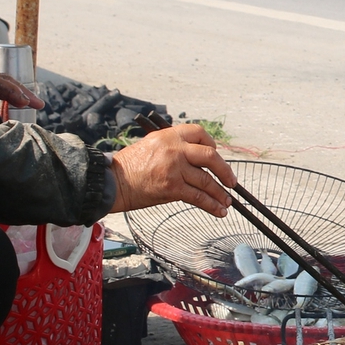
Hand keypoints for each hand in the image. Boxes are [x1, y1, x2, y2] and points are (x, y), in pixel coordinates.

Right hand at [109, 123, 235, 215]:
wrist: (113, 182)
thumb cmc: (130, 166)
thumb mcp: (152, 145)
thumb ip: (174, 148)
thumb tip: (197, 161)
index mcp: (169, 135)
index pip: (199, 133)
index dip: (212, 144)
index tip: (216, 155)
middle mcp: (174, 149)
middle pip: (210, 156)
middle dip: (225, 171)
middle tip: (231, 182)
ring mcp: (175, 169)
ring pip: (207, 180)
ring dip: (220, 193)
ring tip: (227, 201)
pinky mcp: (172, 188)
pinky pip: (198, 197)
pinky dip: (212, 205)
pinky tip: (219, 210)